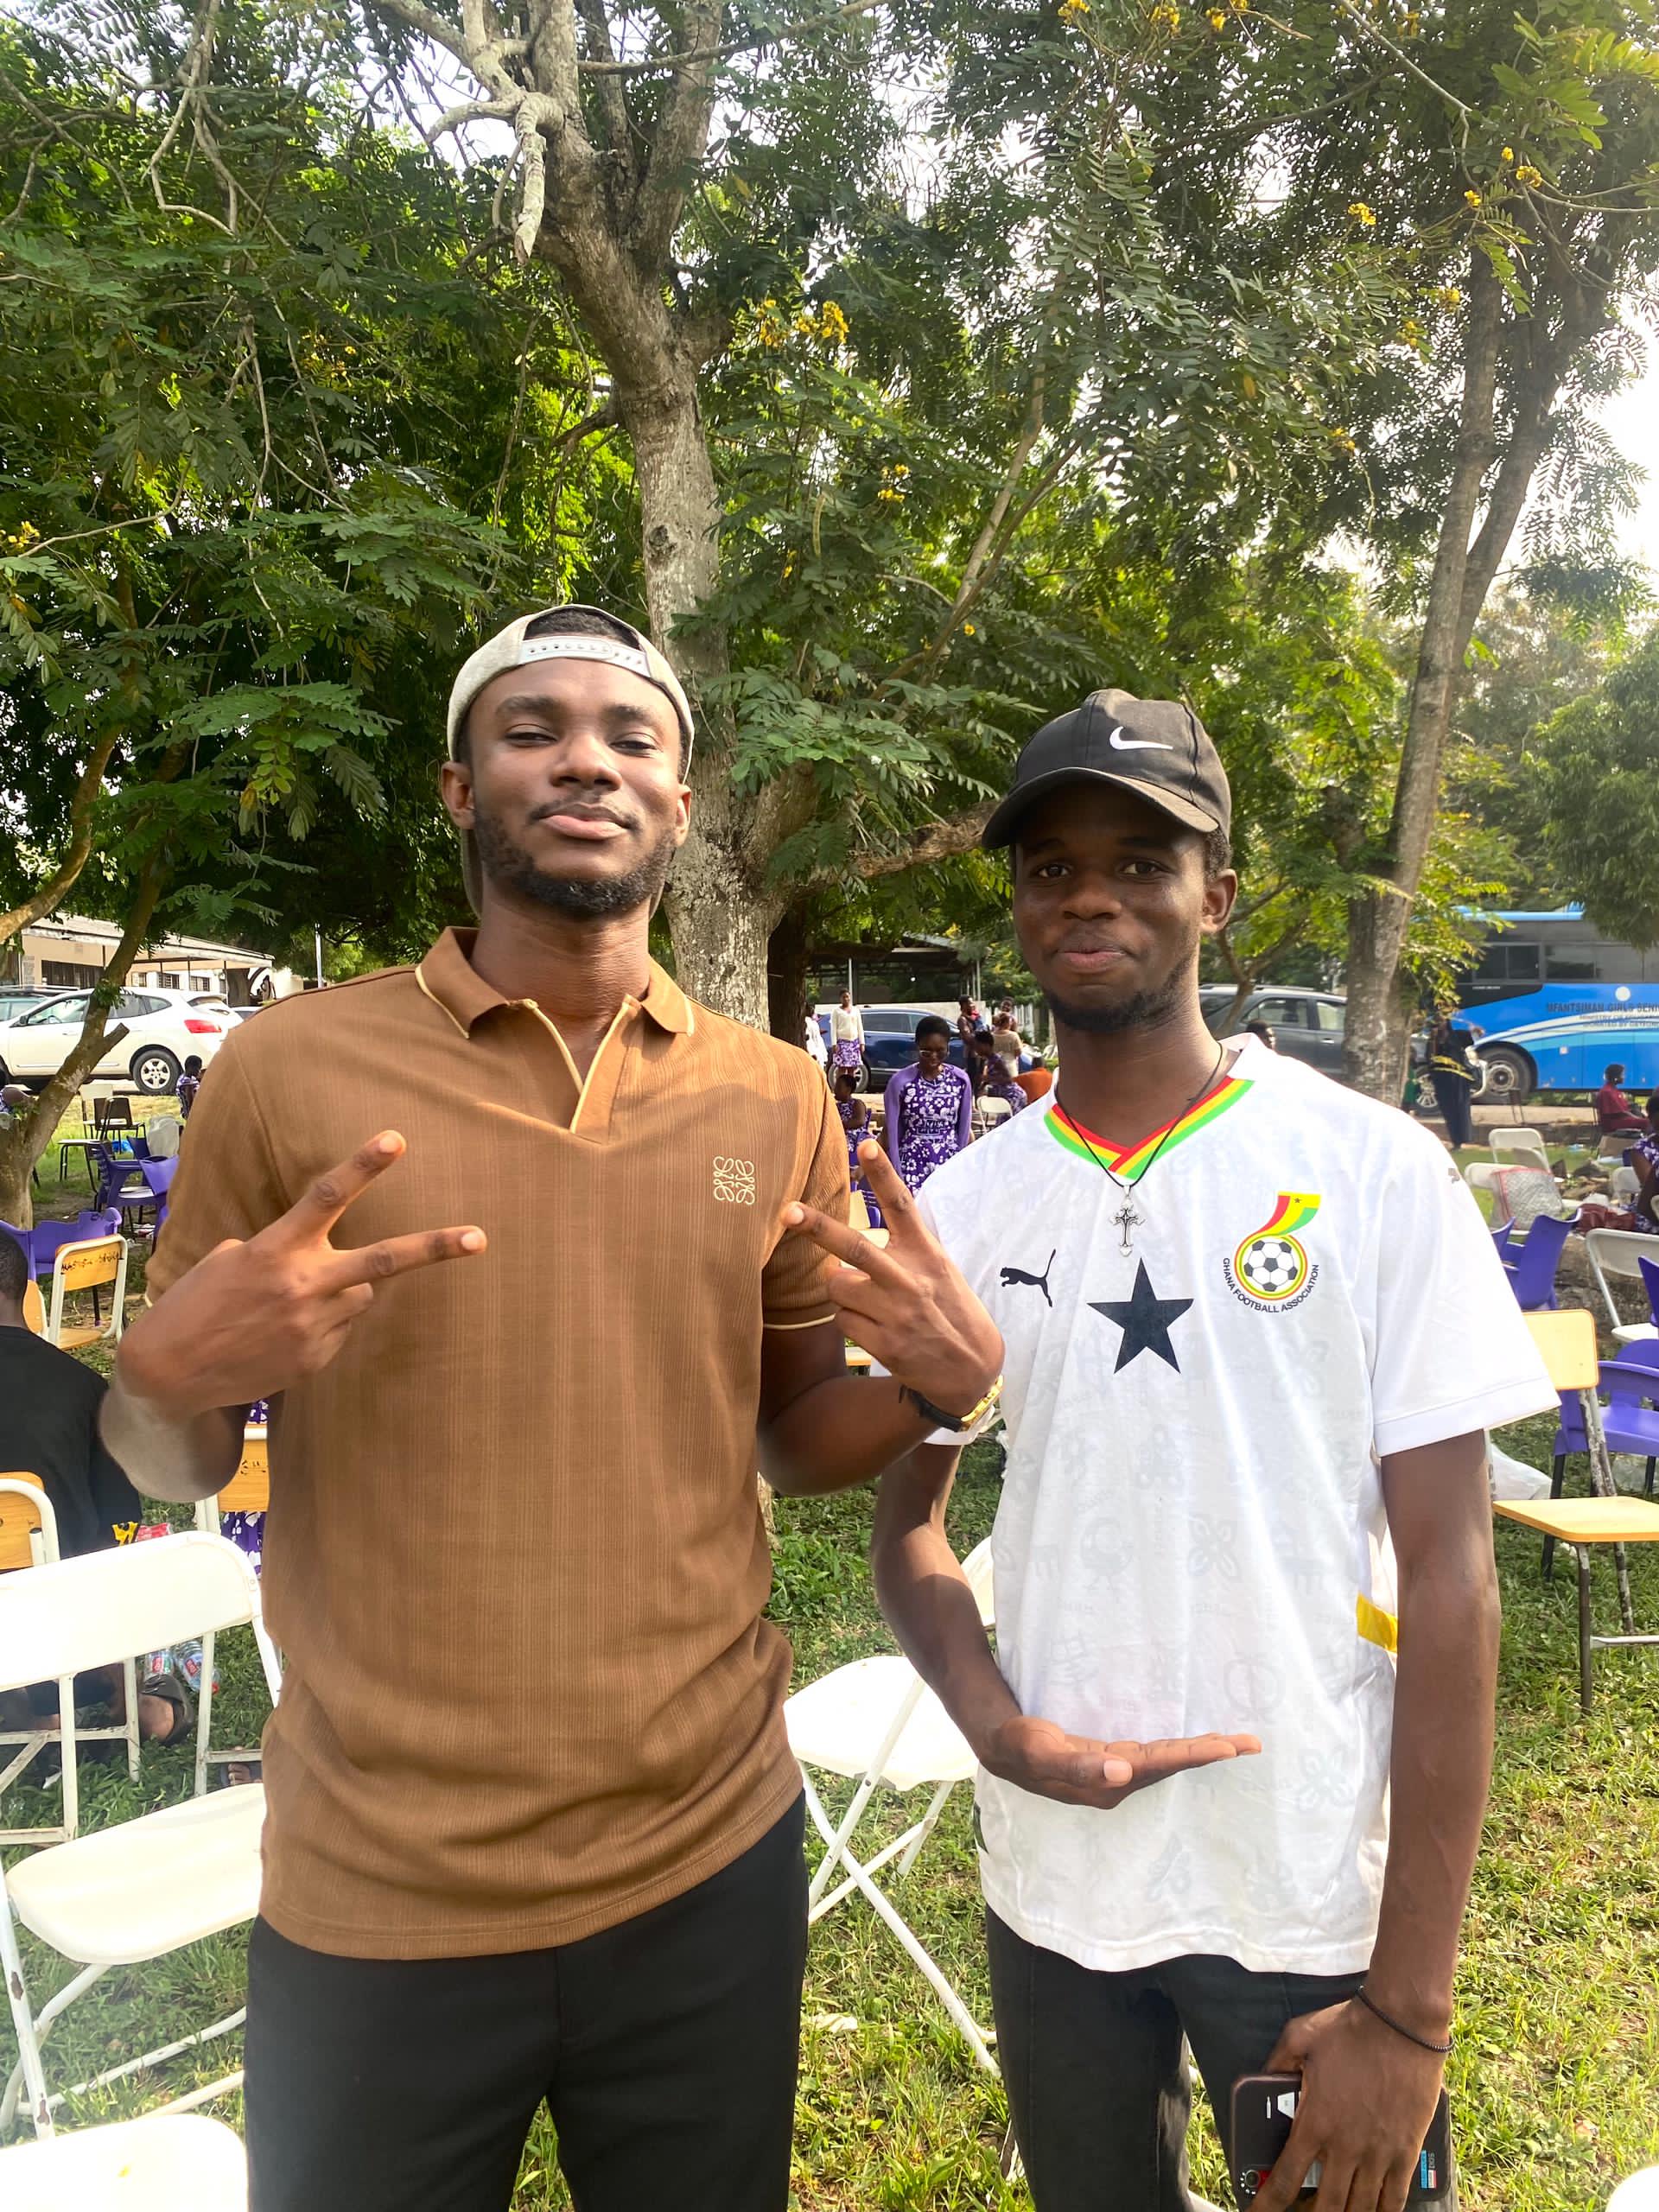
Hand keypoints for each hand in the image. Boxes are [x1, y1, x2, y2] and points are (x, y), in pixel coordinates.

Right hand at [118, 1131, 485, 1418]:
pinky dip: (322, 1324)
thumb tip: (322, 1260)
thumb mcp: (230, 1259)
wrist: (171, 1372)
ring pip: (359, 1295)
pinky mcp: (317, 1360)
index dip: (364, 1165)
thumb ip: (283, 1250)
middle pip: (382, 1260)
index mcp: (275, 1250)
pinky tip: (280, 1334)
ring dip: (340, 1292)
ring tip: (289, 1306)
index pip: (326, 1197)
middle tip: (478, 1238)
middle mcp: (303, 1285)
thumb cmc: (198, 1303)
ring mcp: (314, 1326)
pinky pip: (340, 1329)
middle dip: (434, 1248)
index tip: (397, 1139)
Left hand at [782, 1138, 1002, 1417]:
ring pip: (837, 1286)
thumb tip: (837, 1254)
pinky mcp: (882, 1343)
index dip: (882, 1174)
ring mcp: (894, 1312)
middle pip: (854, 1246)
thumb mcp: (938, 1269)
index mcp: (926, 1253)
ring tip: (870, 1302)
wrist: (971, 1368)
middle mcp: (909, 1279)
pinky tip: (876, 1328)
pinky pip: (841, 1321)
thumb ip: (899, 1252)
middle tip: (787, 1212)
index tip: (865, 1145)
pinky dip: (850, 1322)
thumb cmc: (949, 1309)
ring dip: (841, 1290)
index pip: (901, 1206)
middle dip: (816, 1228)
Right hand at [982, 1712, 1260, 1809]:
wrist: (1000, 1744)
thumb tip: (1123, 1772)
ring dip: (1200, 1752)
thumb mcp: (1043, 1751)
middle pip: (1173, 1765)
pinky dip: (1178, 1749)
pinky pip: (1154, 1754)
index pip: (1161, 1765)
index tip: (1229, 1747)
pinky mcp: (1111, 1760)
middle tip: (1251, 1742)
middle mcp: (1119, 1781)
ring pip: (1167, 1760)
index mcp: (1108, 1781)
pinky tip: (1193, 1745)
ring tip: (1235, 1742)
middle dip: (1211, 1753)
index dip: (1195, 1755)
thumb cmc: (1020, 1744)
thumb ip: (1080, 1765)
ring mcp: (1116, 1772)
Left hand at [1253, 1999, 1447, 2211]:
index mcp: (1314, 2122)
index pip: (1285, 2179)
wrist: (1402, 2024)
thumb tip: (1261, 2076)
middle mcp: (1345, 2147)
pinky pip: (1394, 2198)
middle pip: (1325, 2206)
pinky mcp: (1406, 2151)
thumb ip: (1277, 2062)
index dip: (1268, 2205)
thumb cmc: (1349, 2028)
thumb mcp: (1299, 2037)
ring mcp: (1379, 2153)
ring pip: (1359, 2208)